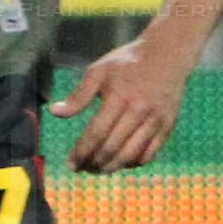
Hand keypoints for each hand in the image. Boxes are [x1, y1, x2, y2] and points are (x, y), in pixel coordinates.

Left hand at [48, 34, 191, 172]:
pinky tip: (121, 163)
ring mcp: (155, 121)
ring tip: (98, 169)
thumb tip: (55, 112)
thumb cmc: (127, 62)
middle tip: (82, 168)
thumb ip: (78, 95)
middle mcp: (139, 112)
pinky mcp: (167, 126)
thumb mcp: (99, 71)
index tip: (70, 163)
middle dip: (93, 163)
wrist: (167, 54)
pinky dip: (133, 163)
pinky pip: (150, 153)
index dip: (81, 152)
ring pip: (131, 155)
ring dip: (112, 167)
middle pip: (112, 147)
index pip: (96, 133)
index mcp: (119, 97)